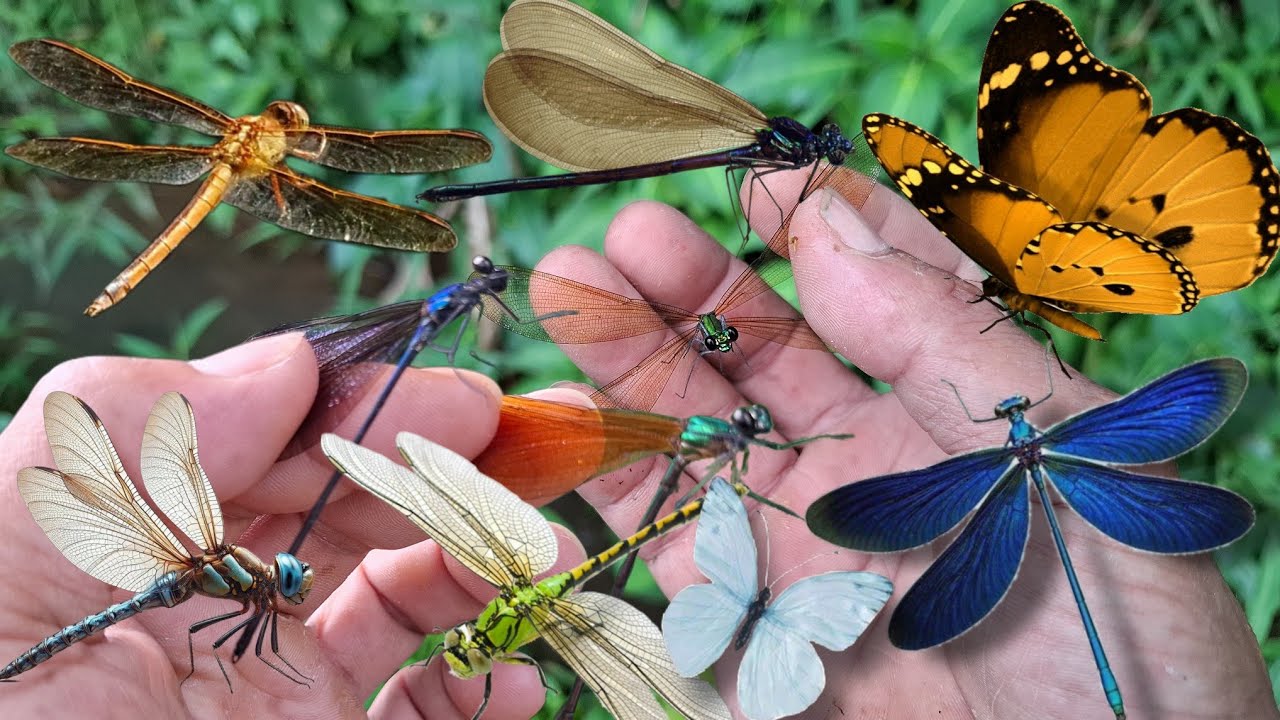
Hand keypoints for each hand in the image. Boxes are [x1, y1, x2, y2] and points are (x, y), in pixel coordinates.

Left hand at [0, 336, 585, 718]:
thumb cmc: (13, 709)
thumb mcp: (23, 553)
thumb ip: (138, 434)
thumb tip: (293, 362)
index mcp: (145, 527)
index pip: (279, 437)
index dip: (377, 412)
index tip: (462, 408)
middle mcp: (218, 594)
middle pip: (357, 505)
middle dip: (453, 477)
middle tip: (544, 464)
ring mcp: (273, 679)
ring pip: (402, 596)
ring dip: (485, 570)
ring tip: (545, 562)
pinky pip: (414, 706)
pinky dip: (476, 688)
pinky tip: (509, 679)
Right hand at [526, 170, 1275, 719]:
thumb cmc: (1114, 634)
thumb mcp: (1055, 452)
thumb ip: (937, 335)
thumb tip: (827, 222)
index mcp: (967, 409)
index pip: (882, 286)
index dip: (816, 224)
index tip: (752, 176)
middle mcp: (878, 463)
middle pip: (767, 351)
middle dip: (694, 285)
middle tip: (627, 234)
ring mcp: (807, 539)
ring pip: (700, 429)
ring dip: (631, 358)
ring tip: (570, 286)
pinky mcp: (751, 622)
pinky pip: (661, 535)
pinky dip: (606, 475)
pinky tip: (563, 414)